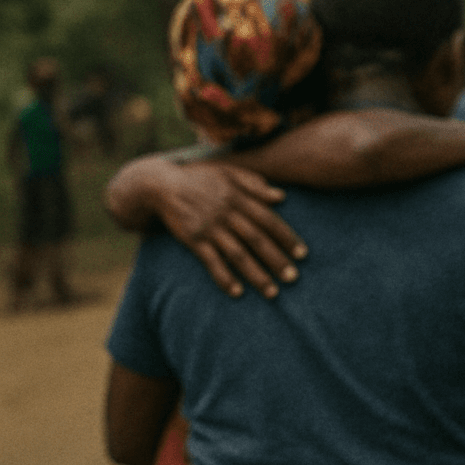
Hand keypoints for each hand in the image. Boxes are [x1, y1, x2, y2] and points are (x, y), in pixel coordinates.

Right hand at [158, 162, 306, 298]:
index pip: (269, 220)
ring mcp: (209, 228)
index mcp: (238, 197)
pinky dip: (224, 277)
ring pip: (237, 254)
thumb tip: (281, 196)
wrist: (161, 185)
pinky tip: (237, 292)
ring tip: (272, 292)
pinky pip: (211, 262)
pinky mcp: (192, 240)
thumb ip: (254, 183)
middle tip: (294, 278)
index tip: (303, 254)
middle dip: (277, 260)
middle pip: (257, 240)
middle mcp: (226, 213)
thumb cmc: (200, 178)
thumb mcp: (228, 172)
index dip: (287, 237)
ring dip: (256, 274)